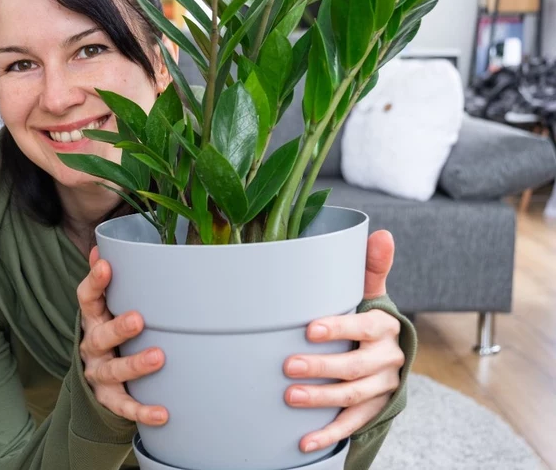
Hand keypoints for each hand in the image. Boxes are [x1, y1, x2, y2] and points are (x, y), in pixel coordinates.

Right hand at [77, 246, 168, 425]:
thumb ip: (103, 282)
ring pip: (113, 371)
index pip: (86, 299)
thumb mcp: (103, 309)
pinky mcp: (109, 399)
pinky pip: (124, 406)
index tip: (106, 266)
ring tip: (158, 357)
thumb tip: (99, 246)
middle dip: (118, 328)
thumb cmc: (108, 333)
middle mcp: (92, 346)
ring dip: (134, 365)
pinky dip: (142, 411)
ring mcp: (99, 374)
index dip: (95, 283)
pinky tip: (163, 412)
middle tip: (138, 319)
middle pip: (100, 336)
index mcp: (92, 320)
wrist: (94, 382)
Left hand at [283, 230, 404, 452]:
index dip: (339, 328)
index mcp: (385, 327)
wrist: (387, 353)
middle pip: (355, 367)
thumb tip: (382, 233)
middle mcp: (388, 359)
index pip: (364, 327)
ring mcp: (381, 387)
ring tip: (290, 397)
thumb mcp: (371, 292)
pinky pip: (353, 424)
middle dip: (321, 367)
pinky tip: (305, 441)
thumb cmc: (367, 317)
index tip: (309, 329)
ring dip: (321, 400)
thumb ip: (372, 267)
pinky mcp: (374, 409)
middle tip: (288, 366)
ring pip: (353, 397)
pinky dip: (329, 434)